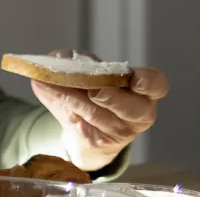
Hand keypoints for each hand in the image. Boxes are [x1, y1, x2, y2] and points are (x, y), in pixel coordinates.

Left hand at [29, 50, 168, 170]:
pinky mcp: (95, 141)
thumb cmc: (96, 93)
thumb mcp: (92, 73)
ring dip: (70, 95)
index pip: (157, 85)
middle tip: (94, 90)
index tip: (135, 79)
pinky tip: (43, 87)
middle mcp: (137, 114)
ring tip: (48, 80)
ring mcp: (117, 131)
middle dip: (111, 96)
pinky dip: (57, 100)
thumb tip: (57, 57)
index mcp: (144, 92)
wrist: (87, 131)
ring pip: (95, 113)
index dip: (149, 82)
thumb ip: (79, 62)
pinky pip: (76, 120)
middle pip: (131, 108)